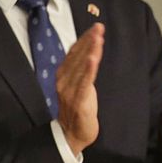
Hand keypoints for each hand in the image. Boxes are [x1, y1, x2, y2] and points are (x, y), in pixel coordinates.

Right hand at [57, 22, 103, 154]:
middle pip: (76, 57)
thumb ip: (81, 70)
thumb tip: (89, 52)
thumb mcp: (79, 86)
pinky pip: (84, 82)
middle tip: (99, 27)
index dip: (84, 39)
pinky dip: (88, 69)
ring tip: (98, 38)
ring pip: (80, 67)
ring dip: (90, 51)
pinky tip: (92, 58)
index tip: (95, 28)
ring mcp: (69, 90)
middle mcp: (63, 81)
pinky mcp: (78, 100)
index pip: (73, 53)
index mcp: (63, 75)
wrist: (72, 134)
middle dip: (88, 41)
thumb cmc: (78, 109)